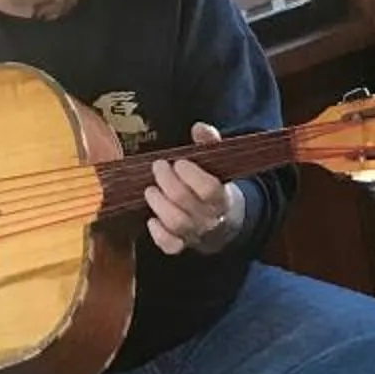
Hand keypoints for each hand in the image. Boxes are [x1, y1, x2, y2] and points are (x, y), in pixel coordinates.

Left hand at [146, 124, 239, 255]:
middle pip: (185, 203)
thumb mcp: (218, 163)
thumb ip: (209, 143)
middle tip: (158, 167)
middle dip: (167, 182)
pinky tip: (152, 220)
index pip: (209, 189)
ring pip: (176, 223)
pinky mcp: (182, 244)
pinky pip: (170, 246)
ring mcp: (195, 233)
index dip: (191, 175)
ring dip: (159, 204)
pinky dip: (158, 235)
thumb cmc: (215, 185)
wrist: (224, 221)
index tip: (179, 162)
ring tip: (150, 190)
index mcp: (222, 197)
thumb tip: (199, 127)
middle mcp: (209, 218)